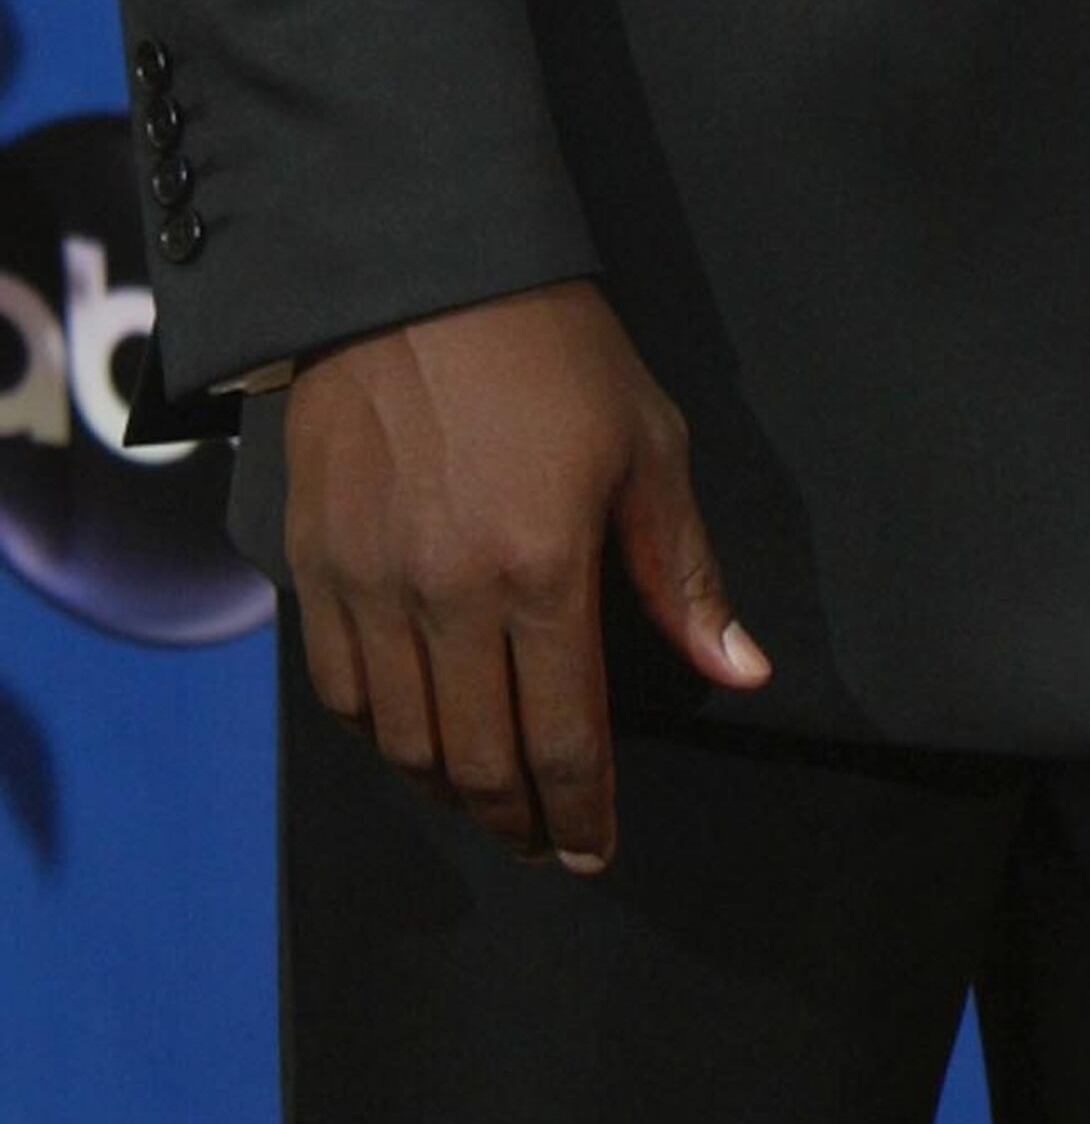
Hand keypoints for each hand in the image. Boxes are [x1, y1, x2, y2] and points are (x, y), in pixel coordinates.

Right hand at [286, 281, 767, 872]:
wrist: (419, 274)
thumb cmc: (553, 352)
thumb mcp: (647, 446)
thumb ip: (684, 573)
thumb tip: (743, 669)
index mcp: (542, 569)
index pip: (565, 738)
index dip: (583, 812)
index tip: (595, 849)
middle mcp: (446, 596)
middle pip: (477, 761)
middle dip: (518, 821)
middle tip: (545, 843)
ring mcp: (369, 586)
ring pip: (401, 743)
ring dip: (449, 789)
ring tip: (488, 799)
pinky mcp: (311, 566)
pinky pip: (338, 691)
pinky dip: (378, 733)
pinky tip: (415, 735)